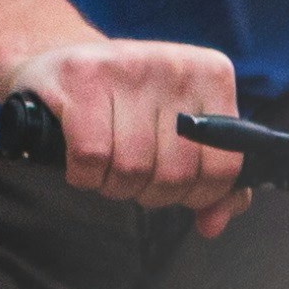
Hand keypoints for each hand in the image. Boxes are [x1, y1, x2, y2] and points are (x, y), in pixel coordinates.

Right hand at [2, 36, 248, 221]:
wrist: (64, 64)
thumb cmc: (128, 105)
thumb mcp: (180, 130)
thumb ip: (212, 177)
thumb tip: (213, 223)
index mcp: (212, 75)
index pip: (224, 165)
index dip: (196, 194)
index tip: (175, 188)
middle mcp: (176, 66)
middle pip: (175, 173)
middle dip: (150, 192)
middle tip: (133, 177)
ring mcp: (129, 66)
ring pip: (133, 168)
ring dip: (114, 185)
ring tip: (108, 167)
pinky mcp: (83, 77)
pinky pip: (92, 156)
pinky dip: (85, 174)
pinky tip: (83, 161)